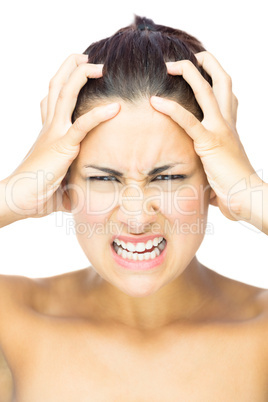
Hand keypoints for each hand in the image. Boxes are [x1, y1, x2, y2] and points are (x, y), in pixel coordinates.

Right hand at [3, 54, 119, 218]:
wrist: (21, 200)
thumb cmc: (38, 193)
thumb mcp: (58, 177)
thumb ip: (71, 176)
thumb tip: (82, 190)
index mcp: (49, 132)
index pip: (51, 100)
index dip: (62, 83)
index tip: (77, 72)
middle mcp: (50, 127)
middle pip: (57, 86)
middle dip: (71, 67)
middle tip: (87, 57)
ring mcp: (54, 133)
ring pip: (65, 94)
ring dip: (81, 76)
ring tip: (100, 66)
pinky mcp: (62, 145)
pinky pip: (82, 125)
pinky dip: (100, 114)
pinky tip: (116, 107)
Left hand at [150, 51, 264, 227]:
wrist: (246, 196)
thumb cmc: (234, 185)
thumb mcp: (221, 165)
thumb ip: (210, 161)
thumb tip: (201, 174)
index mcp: (230, 126)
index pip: (227, 95)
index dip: (217, 78)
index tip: (202, 70)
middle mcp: (227, 122)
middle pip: (223, 81)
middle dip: (208, 63)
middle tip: (190, 56)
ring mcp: (220, 129)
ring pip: (207, 91)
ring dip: (189, 73)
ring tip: (169, 65)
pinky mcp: (209, 142)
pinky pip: (188, 120)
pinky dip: (171, 109)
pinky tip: (155, 101)